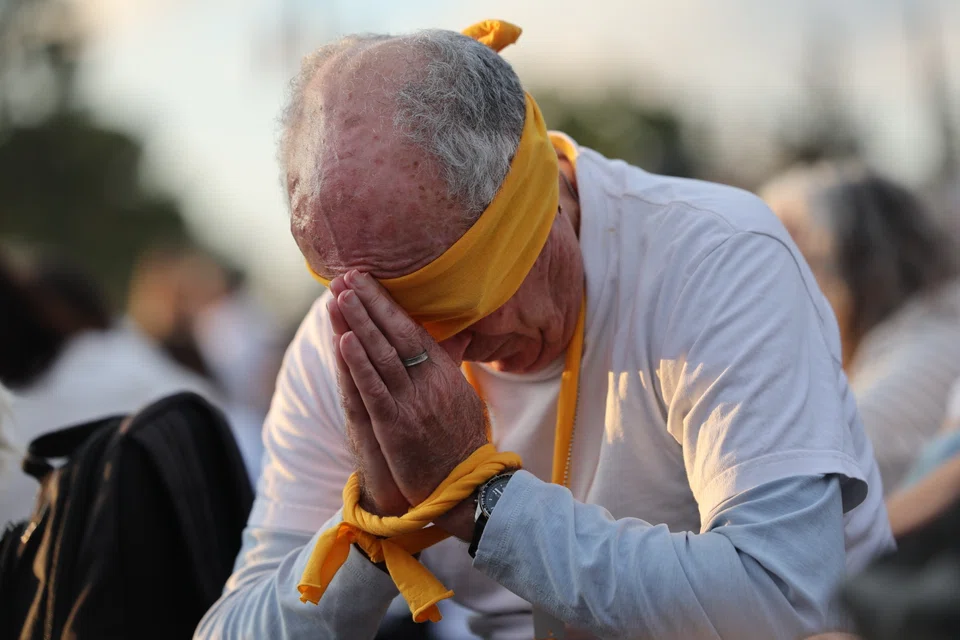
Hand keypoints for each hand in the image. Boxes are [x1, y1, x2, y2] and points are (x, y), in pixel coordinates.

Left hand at [331, 270, 488, 508]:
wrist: (466, 485)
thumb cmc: (461, 440)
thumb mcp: (463, 395)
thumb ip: (450, 365)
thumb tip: (452, 336)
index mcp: (444, 372)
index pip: (412, 328)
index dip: (386, 303)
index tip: (366, 280)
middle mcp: (429, 383)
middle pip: (395, 334)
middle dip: (369, 303)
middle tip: (346, 276)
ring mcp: (412, 404)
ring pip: (381, 357)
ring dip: (358, 324)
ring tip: (340, 297)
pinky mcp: (397, 428)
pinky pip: (374, 391)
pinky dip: (359, 366)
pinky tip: (344, 342)